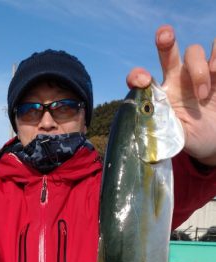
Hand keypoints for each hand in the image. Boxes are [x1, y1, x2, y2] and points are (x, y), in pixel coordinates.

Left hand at [126, 25, 215, 166]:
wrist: (212, 141)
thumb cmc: (189, 138)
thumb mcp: (173, 139)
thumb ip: (161, 132)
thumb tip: (146, 134)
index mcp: (160, 94)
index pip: (142, 78)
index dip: (137, 75)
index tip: (141, 81)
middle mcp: (177, 78)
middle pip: (167, 49)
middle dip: (165, 39)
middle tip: (164, 36)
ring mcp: (198, 72)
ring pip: (194, 51)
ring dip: (199, 69)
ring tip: (203, 95)